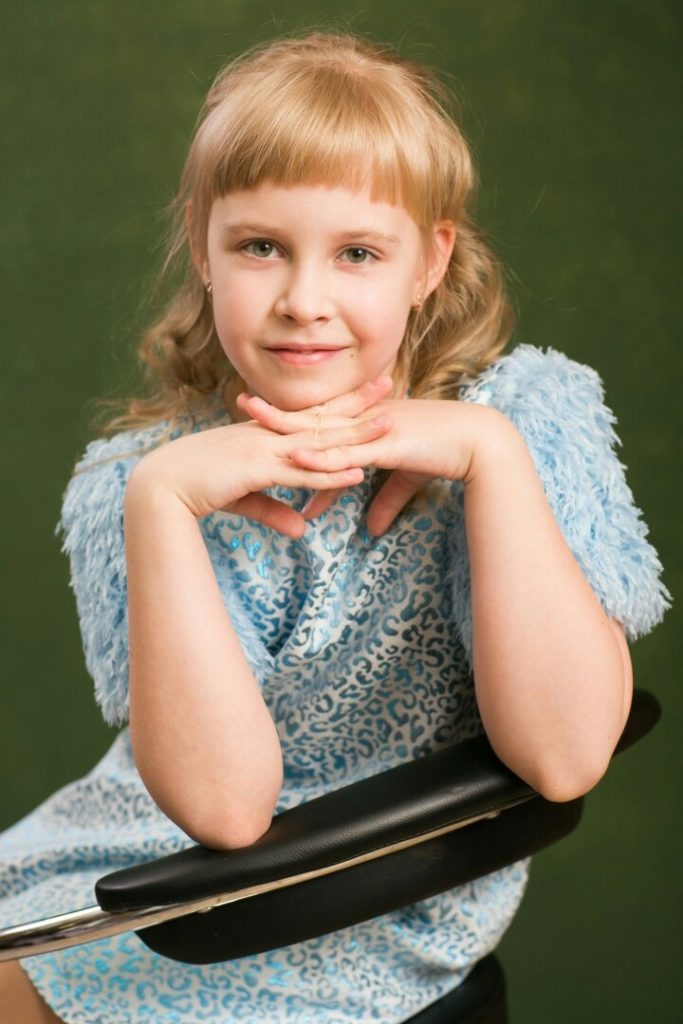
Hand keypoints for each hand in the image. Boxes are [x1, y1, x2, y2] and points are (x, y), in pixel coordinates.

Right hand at [126, 379, 394, 536]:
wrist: (163, 486)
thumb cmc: (197, 488)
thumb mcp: (244, 499)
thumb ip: (275, 511)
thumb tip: (302, 529)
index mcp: (263, 434)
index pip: (307, 414)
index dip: (337, 402)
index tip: (364, 390)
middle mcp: (267, 435)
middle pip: (321, 416)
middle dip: (357, 402)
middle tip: (389, 383)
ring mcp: (264, 450)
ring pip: (319, 441)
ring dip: (356, 435)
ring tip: (390, 427)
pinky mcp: (257, 470)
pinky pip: (302, 473)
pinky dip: (331, 474)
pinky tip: (357, 472)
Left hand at [240, 388, 504, 534]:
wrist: (477, 443)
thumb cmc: (444, 454)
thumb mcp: (407, 479)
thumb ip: (384, 502)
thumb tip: (369, 530)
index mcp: (366, 421)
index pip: (322, 421)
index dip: (293, 419)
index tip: (263, 420)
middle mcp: (364, 420)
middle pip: (312, 416)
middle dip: (277, 414)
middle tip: (242, 408)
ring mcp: (372, 430)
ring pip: (321, 429)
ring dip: (285, 427)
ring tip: (251, 425)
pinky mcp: (384, 445)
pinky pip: (345, 452)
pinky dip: (319, 455)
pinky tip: (293, 457)